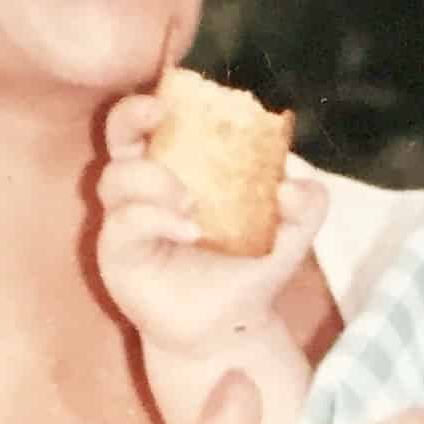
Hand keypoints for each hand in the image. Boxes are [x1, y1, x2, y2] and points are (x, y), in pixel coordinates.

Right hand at [96, 90, 327, 355]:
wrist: (226, 329)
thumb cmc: (247, 269)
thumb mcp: (290, 235)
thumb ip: (307, 204)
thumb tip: (292, 182)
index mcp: (183, 164)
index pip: (160, 118)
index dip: (159, 99)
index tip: (174, 95)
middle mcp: (146, 183)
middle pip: (118, 133)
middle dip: (131, 115)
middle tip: (158, 115)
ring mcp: (126, 216)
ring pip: (116, 177)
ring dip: (153, 179)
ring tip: (192, 203)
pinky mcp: (116, 251)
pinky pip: (122, 221)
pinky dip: (155, 217)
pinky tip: (189, 230)